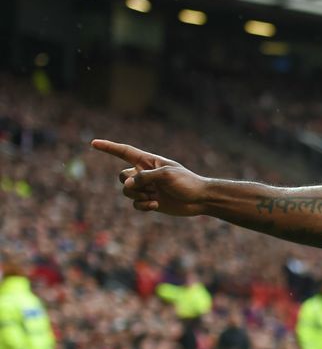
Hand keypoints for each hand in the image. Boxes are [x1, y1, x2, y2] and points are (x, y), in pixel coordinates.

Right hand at [91, 139, 207, 215]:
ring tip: (154, 196)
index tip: (93, 143)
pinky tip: (155, 204)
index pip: (124, 152)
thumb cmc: (187, 182)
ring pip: (127, 191)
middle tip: (148, 187)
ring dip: (138, 195)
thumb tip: (127, 185)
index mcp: (148, 161)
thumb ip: (145, 177)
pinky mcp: (150, 201)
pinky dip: (143, 205)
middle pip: (122, 176)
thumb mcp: (166, 175)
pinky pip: (135, 204)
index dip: (108, 147)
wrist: (200, 199)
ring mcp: (146, 188)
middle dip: (130, 183)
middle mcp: (144, 173)